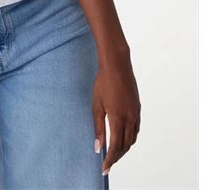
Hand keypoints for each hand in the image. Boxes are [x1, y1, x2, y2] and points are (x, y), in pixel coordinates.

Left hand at [92, 56, 140, 175]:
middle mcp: (130, 118)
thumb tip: (98, 148)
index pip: (115, 147)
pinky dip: (129, 137)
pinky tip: (122, 136)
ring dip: (123, 148)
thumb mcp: (96, 106)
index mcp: (118, 118)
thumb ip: (98, 128)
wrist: (117, 65)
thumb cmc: (103, 83)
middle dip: (116, 157)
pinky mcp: (138, 108)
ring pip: (132, 139)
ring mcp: (136, 113)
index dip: (110, 160)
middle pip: (125, 146)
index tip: (104, 169)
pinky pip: (136, 129)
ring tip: (113, 152)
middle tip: (107, 163)